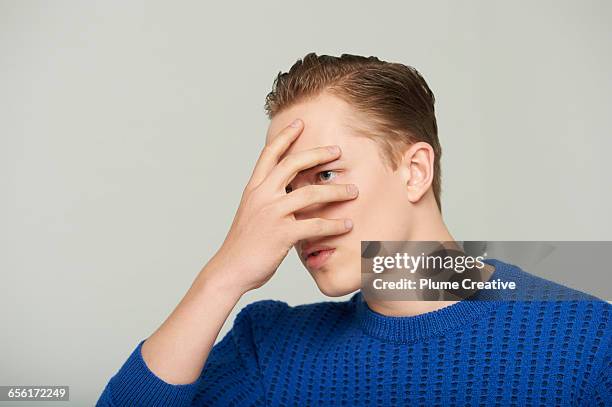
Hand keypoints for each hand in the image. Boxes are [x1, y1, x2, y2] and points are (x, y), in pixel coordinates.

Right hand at [205, 119, 357, 294]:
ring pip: (310, 193)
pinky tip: (347, 225)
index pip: (270, 154)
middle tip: (337, 150)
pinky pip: (315, 225)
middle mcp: (262, 195)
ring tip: (353, 191)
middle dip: (318, 154)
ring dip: (336, 191)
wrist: (230, 269)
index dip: (285, 136)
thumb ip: (267, 199)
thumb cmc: (243, 244)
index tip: (299, 122)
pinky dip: (334, 225)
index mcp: (254, 189)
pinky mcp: (282, 233)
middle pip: (293, 164)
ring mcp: (272, 213)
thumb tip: (288, 192)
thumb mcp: (251, 213)